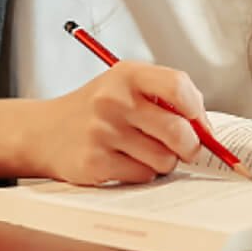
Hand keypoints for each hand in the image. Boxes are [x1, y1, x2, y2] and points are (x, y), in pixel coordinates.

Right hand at [24, 62, 204, 185]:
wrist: (44, 132)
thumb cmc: (98, 109)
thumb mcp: (126, 86)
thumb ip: (166, 98)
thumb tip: (207, 130)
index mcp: (126, 74)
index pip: (178, 86)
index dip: (198, 110)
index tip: (201, 125)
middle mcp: (113, 100)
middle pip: (178, 130)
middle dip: (190, 146)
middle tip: (186, 149)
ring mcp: (102, 132)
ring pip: (164, 159)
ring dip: (164, 161)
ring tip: (145, 152)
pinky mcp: (95, 163)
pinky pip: (143, 175)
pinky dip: (142, 173)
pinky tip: (125, 161)